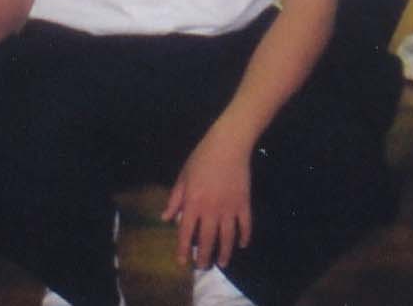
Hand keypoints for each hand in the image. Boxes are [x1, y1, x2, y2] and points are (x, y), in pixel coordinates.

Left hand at [164, 130, 253, 270]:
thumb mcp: (183, 177)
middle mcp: (211, 210)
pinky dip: (245, 237)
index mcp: (193, 203)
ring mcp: (229, 209)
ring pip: (227, 238)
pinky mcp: (244, 204)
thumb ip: (175, 199)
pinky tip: (242, 245)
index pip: (186, 233)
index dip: (184, 250)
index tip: (182, 263)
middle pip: (208, 240)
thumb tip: (166, 218)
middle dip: (204, 258)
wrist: (229, 145)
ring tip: (222, 263)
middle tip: (202, 267)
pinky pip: (246, 226)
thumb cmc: (201, 158)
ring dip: (224, 253)